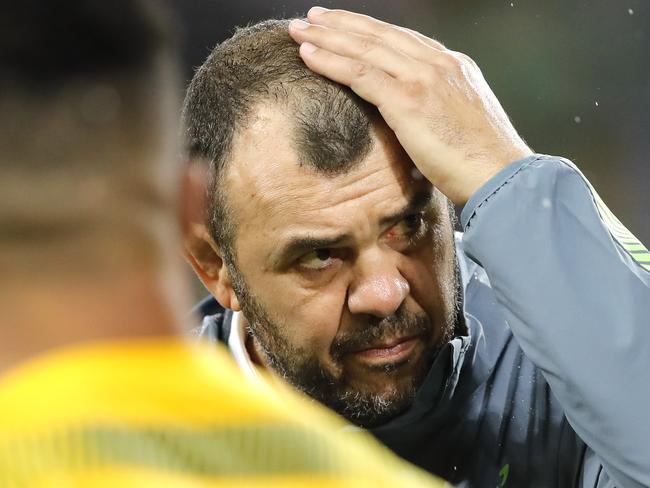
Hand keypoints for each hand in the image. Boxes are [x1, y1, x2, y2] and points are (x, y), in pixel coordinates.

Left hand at [289, 8, 532, 204]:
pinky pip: (360, 74)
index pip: (402, 40)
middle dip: (341, 24)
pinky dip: (330, 62)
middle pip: (379, 35)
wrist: (503, 176)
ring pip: (365, 48)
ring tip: (299, 30)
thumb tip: (416, 118)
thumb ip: (437, 108)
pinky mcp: (408, 100)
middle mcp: (438, 63)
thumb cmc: (483, 161)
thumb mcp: (461, 122)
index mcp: (453, 65)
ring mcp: (423, 78)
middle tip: (312, 16)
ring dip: (327, 37)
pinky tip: (307, 55)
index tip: (344, 25)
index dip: (368, 30)